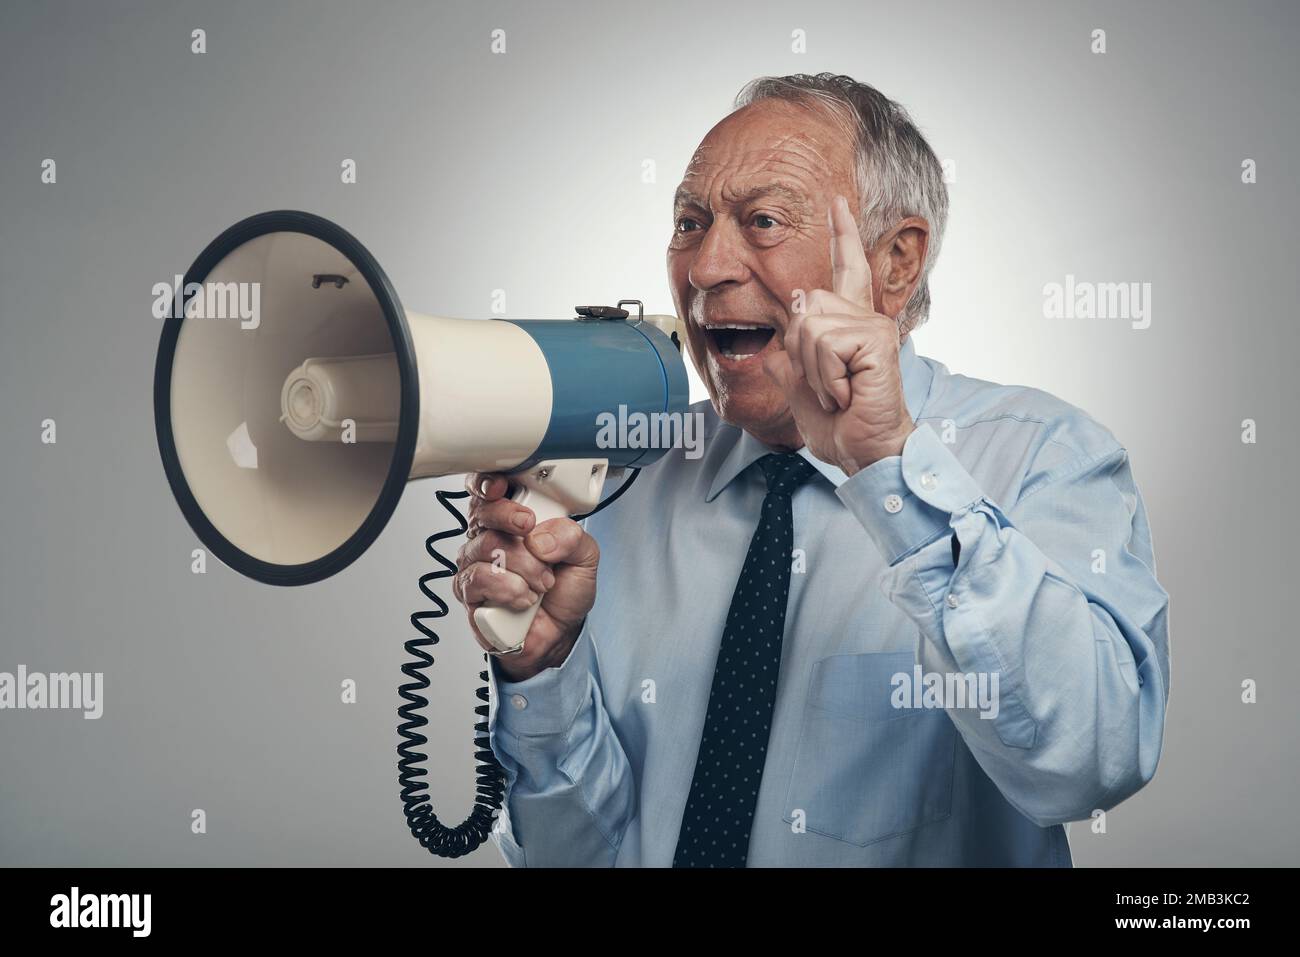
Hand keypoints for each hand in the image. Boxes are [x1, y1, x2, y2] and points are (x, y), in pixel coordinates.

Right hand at [454, 473, 599, 681]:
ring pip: (487, 547)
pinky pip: (479, 579)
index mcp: (513, 520)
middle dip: (511, 518)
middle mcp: (488, 538)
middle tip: (530, 529)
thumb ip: (572, 536)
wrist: (558, 634)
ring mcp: (474, 564)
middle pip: (483, 512)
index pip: (488, 490)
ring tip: (542, 582)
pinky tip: (524, 599)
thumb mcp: (585, 557)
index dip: (487, 482)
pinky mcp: (468, 593)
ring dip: (524, 566)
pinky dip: (510, 590)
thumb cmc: (564, 591)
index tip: (501, 486)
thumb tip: (541, 536)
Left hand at [762, 194, 914, 474]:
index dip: (842, 235)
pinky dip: (826, 377)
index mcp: (849, 323)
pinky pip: (824, 344)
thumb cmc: (838, 424)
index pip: (845, 269)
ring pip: (809, 325)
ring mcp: (874, 326)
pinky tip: (847, 393)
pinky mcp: (877, 339)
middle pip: (804, 303)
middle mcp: (865, 317)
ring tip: (839, 391)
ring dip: (813, 371)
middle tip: (827, 385)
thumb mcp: (798, 385)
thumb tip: (780, 333)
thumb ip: (787, 356)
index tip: (837, 201)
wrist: (861, 451)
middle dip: (799, 350)